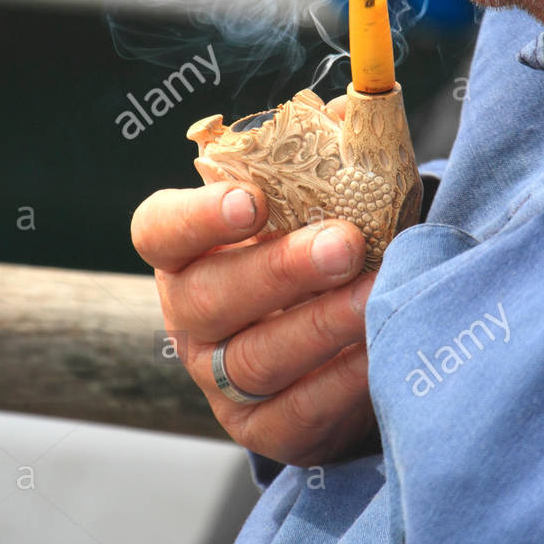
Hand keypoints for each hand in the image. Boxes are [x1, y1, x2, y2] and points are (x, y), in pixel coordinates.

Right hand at [131, 130, 376, 466]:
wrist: (340, 347)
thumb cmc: (320, 252)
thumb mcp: (317, 203)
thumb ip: (328, 156)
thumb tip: (359, 112)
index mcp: (186, 250)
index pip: (160, 231)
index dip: (196, 218)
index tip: (250, 200)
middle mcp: (190, 315)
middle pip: (208, 298)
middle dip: (279, 270)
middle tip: (345, 243)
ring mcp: (220, 380)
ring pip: (256, 358)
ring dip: (320, 324)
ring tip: (377, 293)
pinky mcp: (263, 430)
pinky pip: (298, 411)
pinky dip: (343, 381)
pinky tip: (384, 349)